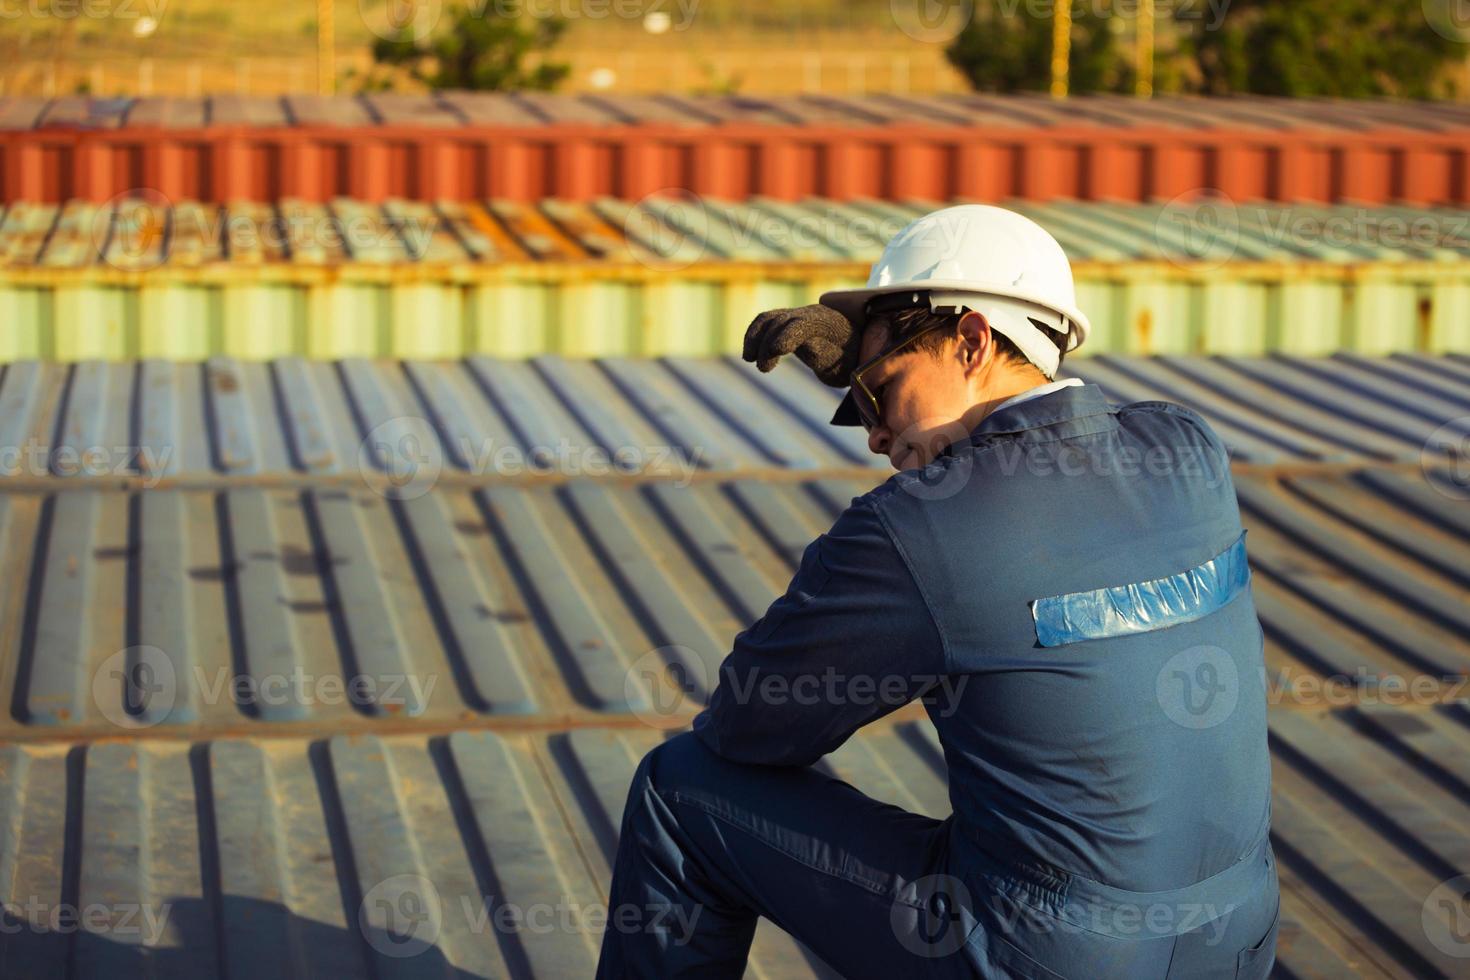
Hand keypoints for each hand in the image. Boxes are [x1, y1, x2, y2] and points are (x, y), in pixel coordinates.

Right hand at [741, 305, 861, 387]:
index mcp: (828, 323)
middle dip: (767, 343)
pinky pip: (766, 322)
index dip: (786, 336)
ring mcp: (797, 314)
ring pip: (769, 318)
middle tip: (763, 369)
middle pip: (781, 320)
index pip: (802, 324)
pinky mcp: (787, 320)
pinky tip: (750, 356)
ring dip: (755, 337)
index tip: (776, 352)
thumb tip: (805, 344)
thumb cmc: (847, 360)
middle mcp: (810, 313)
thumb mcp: (841, 363)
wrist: (853, 347)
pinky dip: (754, 335)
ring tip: (750, 359)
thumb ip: (824, 353)